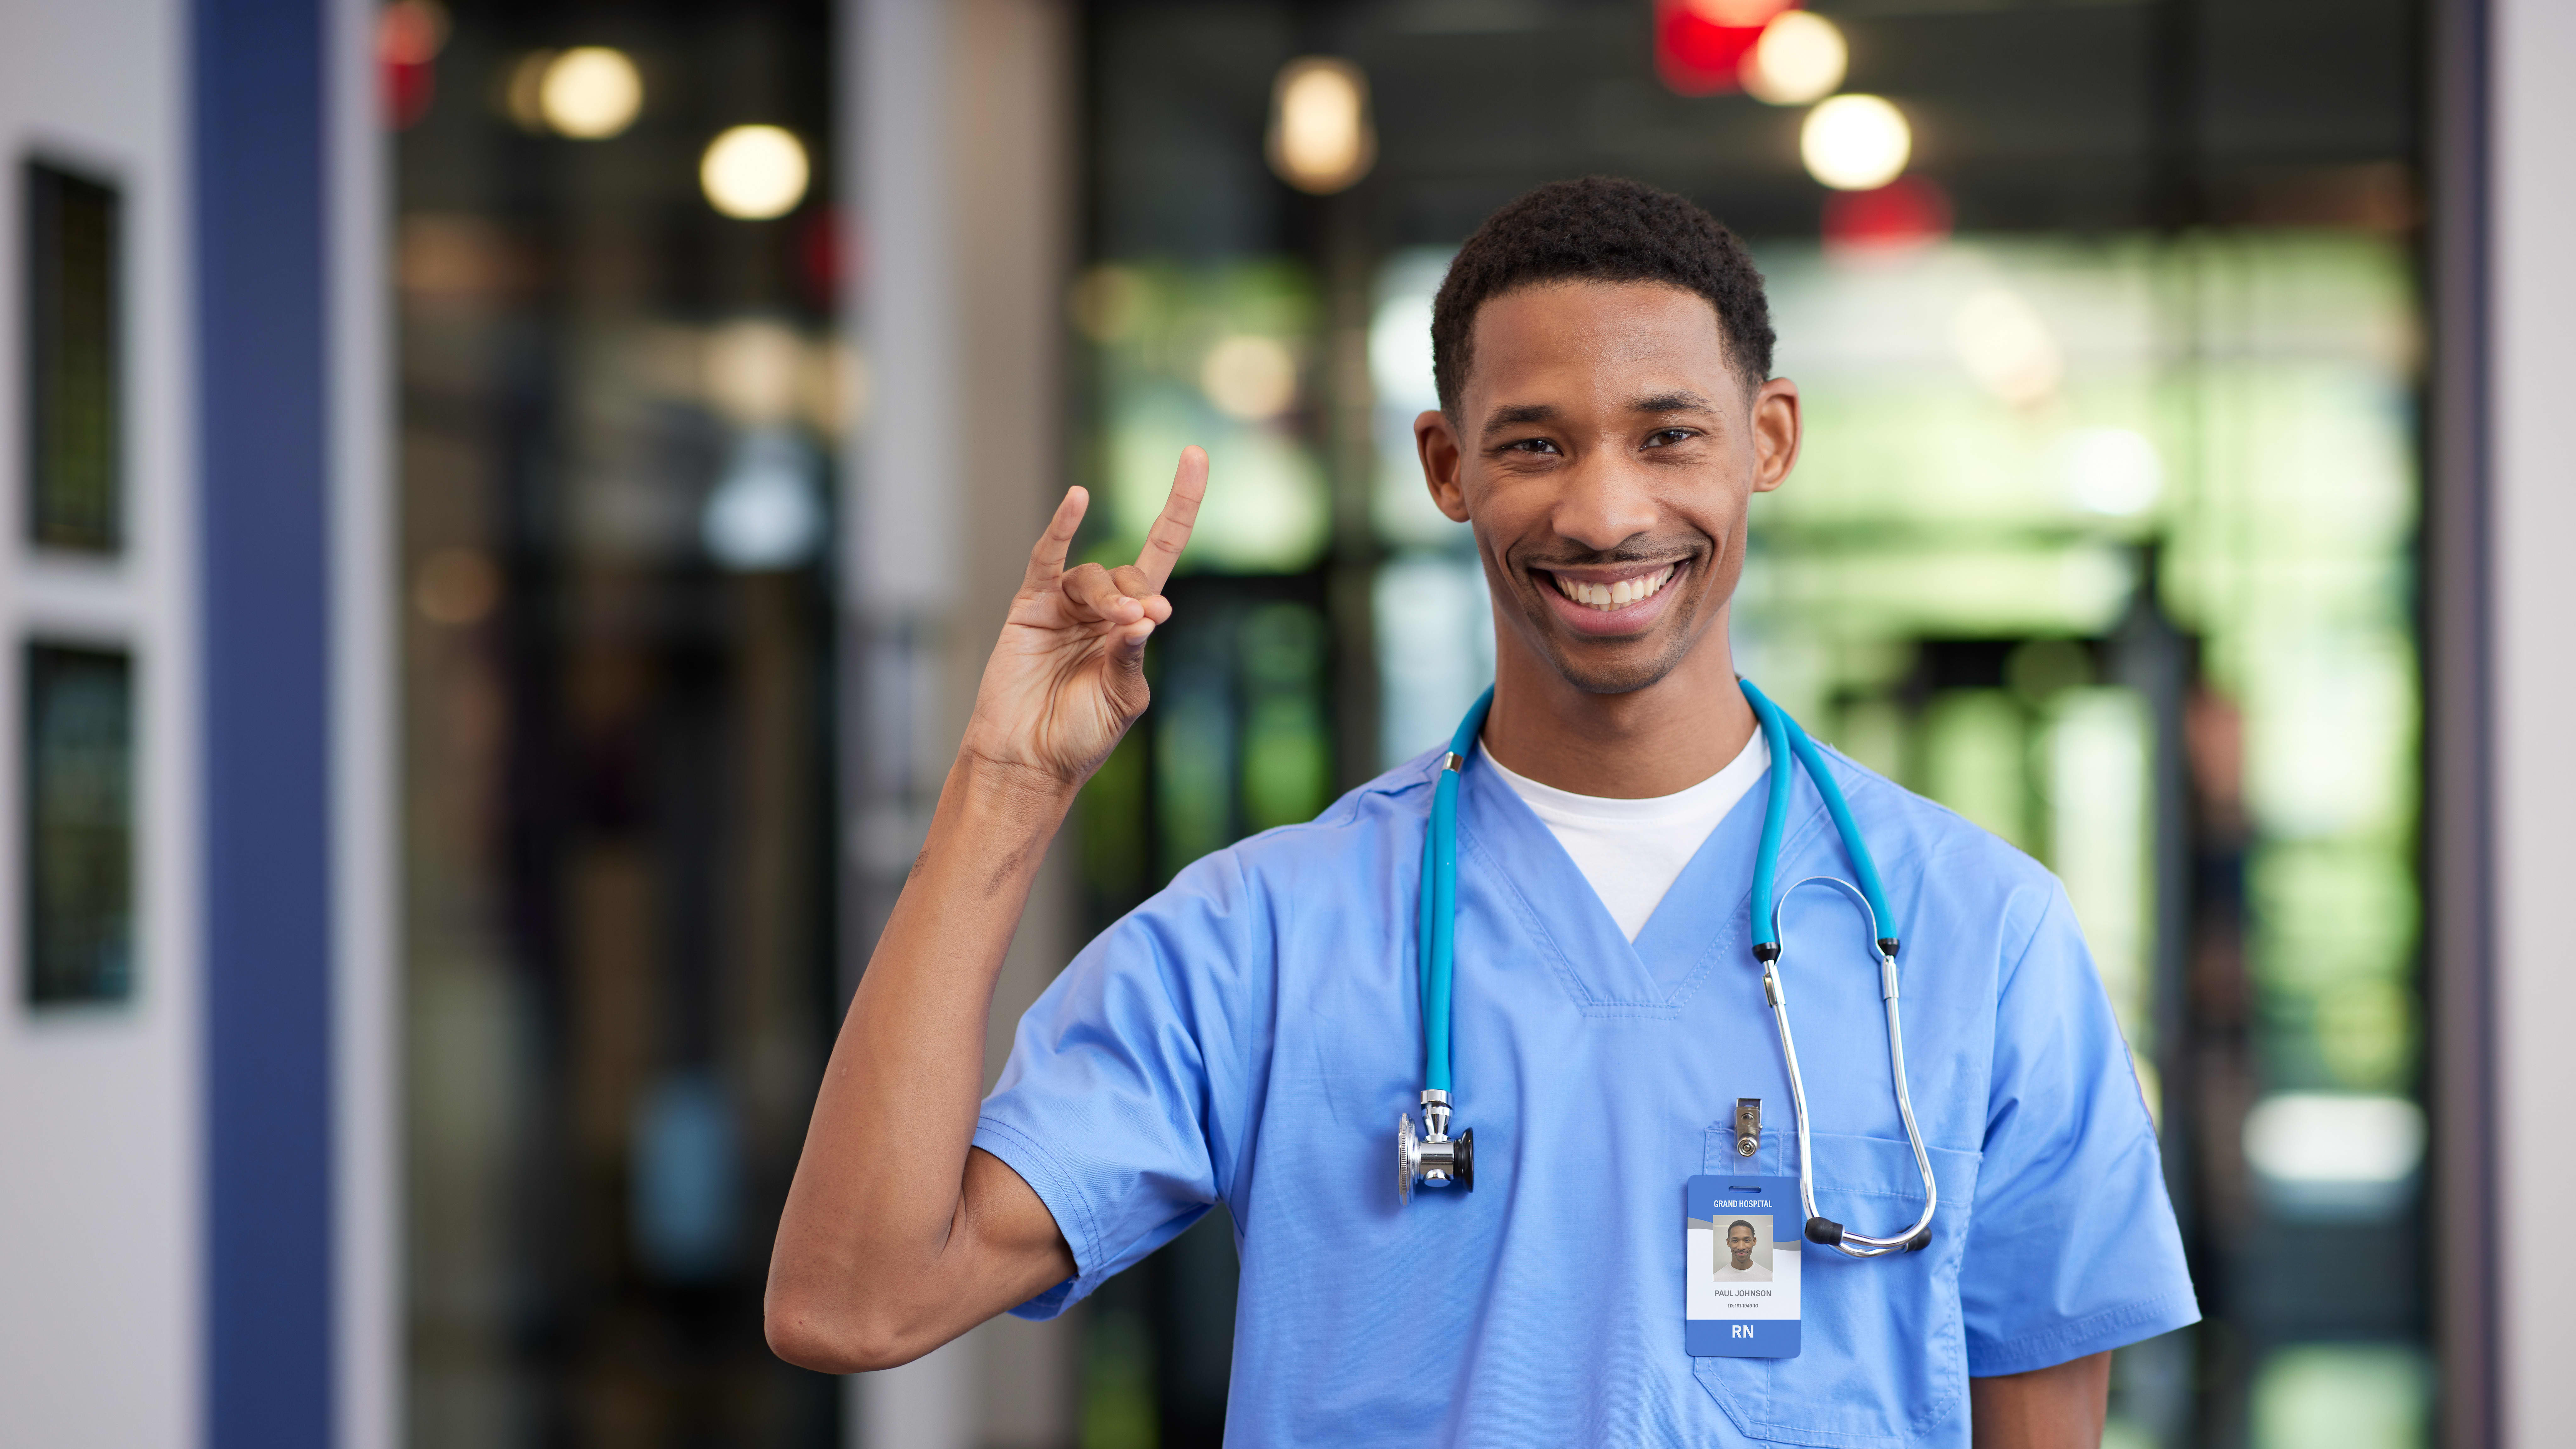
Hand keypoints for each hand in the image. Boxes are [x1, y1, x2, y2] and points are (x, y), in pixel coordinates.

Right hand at [960, 447, 1207, 785]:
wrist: (1029, 760)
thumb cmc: (1080, 736)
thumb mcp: (1124, 700)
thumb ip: (1134, 656)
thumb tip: (1149, 613)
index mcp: (1132, 626)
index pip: (1163, 551)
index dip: (1181, 506)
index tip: (1196, 457)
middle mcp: (1102, 608)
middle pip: (1131, 572)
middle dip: (1135, 594)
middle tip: (1135, 622)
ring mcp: (1065, 605)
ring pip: (1094, 574)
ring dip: (1106, 595)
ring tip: (1112, 626)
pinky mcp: (1030, 606)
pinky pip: (1048, 558)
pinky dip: (1062, 528)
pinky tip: (1078, 499)